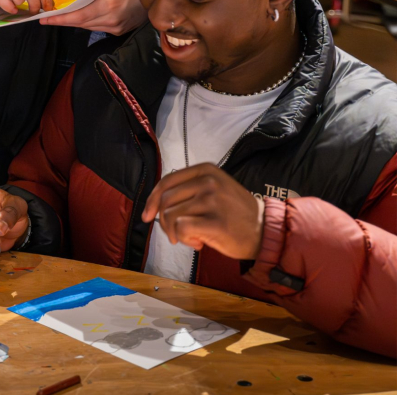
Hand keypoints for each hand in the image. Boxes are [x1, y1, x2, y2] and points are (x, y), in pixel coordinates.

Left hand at [39, 0, 145, 34]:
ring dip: (73, 23)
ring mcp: (116, 27)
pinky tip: (79, 18)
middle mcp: (111, 19)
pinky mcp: (119, 31)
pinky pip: (97, 28)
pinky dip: (86, 23)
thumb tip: (73, 3)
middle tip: (47, 18)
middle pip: (81, 23)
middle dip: (63, 21)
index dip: (61, 19)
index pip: (79, 15)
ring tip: (59, 18)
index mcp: (109, 5)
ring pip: (88, 27)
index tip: (45, 19)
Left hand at [140, 164, 265, 259]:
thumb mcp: (214, 190)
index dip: (152, 200)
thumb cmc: (234, 213)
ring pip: (171, 215)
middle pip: (166, 200)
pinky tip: (198, 243)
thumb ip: (188, 191)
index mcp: (206, 170)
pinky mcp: (216, 221)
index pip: (166, 182)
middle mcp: (208, 181)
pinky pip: (181, 228)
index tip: (148, 215)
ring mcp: (212, 200)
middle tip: (176, 234)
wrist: (264, 230)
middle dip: (163, 221)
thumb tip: (154, 204)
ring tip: (192, 238)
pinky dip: (183, 239)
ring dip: (175, 232)